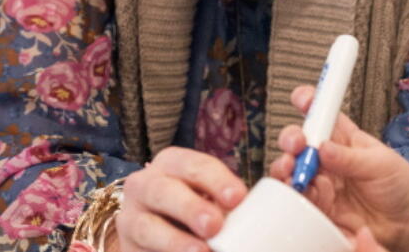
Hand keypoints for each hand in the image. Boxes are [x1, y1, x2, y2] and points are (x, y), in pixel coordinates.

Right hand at [114, 146, 246, 251]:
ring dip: (175, 240)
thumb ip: (239, 195)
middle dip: (190, 207)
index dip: (215, 179)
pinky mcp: (127, 248)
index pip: (192, 165)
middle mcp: (144, 185)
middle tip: (215, 225)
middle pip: (162, 190)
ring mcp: (130, 218)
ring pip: (146, 226)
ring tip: (201, 251)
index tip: (238, 198)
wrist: (159, 239)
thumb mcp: (213, 197)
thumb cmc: (195, 212)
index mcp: (171, 164)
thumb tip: (282, 177)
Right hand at [268, 86, 408, 251]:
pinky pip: (301, 201)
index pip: (322, 115)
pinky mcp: (321, 208)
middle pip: (298, 142)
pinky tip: (310, 195)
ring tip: (297, 174)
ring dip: (288, 169)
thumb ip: (350, 158)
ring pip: (293, 172)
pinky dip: (299, 197)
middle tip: (297, 146)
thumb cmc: (401, 186)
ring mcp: (322, 184)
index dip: (309, 103)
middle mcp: (328, 159)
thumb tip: (323, 147)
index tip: (302, 99)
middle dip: (291, 139)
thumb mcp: (380, 164)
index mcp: (344, 139)